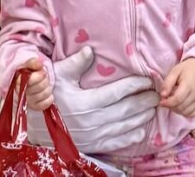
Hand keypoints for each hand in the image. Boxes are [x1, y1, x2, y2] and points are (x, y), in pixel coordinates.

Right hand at [22, 58, 53, 111]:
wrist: (26, 84)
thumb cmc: (27, 74)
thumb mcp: (28, 65)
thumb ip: (33, 63)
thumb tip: (39, 64)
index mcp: (18, 82)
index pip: (32, 80)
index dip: (40, 75)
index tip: (42, 72)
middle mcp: (22, 94)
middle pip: (41, 86)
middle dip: (45, 80)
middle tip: (43, 78)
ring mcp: (28, 102)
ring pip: (45, 93)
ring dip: (47, 88)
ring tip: (44, 86)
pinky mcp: (35, 108)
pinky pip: (48, 103)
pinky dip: (49, 97)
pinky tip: (45, 94)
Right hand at [25, 46, 158, 152]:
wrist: (36, 127)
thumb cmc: (49, 97)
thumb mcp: (58, 77)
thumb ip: (75, 64)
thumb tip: (90, 50)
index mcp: (86, 102)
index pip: (117, 92)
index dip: (134, 85)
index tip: (147, 79)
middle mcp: (93, 120)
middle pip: (126, 110)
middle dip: (144, 101)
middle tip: (158, 93)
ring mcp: (94, 135)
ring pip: (125, 126)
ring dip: (142, 117)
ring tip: (153, 108)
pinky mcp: (93, 145)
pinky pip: (117, 142)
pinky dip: (131, 136)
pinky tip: (141, 129)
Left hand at [159, 57, 194, 117]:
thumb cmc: (186, 69)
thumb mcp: (174, 71)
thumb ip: (167, 83)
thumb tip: (162, 95)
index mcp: (189, 85)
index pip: (177, 99)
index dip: (168, 103)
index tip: (161, 102)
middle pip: (181, 107)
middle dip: (170, 106)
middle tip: (166, 101)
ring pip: (186, 112)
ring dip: (176, 110)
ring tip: (172, 103)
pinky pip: (192, 114)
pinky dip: (184, 113)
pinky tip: (180, 106)